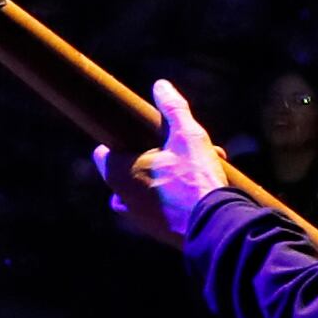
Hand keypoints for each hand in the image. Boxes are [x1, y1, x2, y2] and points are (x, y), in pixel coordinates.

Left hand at [92, 78, 235, 246]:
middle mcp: (122, 198)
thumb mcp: (186, 135)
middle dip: (153, 159)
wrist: (214, 225)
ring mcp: (138, 218)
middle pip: (129, 171)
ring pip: (146, 191)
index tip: (139, 137)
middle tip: (181, 153)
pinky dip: (174, 199)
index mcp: (120, 173)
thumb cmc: (195, 178)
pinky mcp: (157, 232)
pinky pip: (160, 209)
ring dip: (166, 179)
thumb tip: (160, 85)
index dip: (120, 143)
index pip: (103, 154)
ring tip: (196, 169)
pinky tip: (200, 190)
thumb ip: (172, 108)